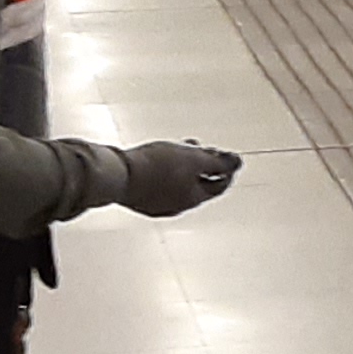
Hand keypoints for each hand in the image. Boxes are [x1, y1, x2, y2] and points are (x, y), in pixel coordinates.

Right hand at [120, 141, 241, 218]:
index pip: (219, 186)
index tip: (228, 155)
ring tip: (182, 147)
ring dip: (185, 165)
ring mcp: (154, 203)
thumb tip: (238, 162)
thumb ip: (217, 161)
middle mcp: (175, 206)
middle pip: (198, 185)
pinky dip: (166, 170)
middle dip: (205, 165)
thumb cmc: (153, 167)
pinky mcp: (137, 196)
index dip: (226, 169)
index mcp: (192, 200)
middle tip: (205, 149)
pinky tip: (159, 156)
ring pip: (178, 183)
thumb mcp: (194, 159)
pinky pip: (158, 183)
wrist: (113, 174)